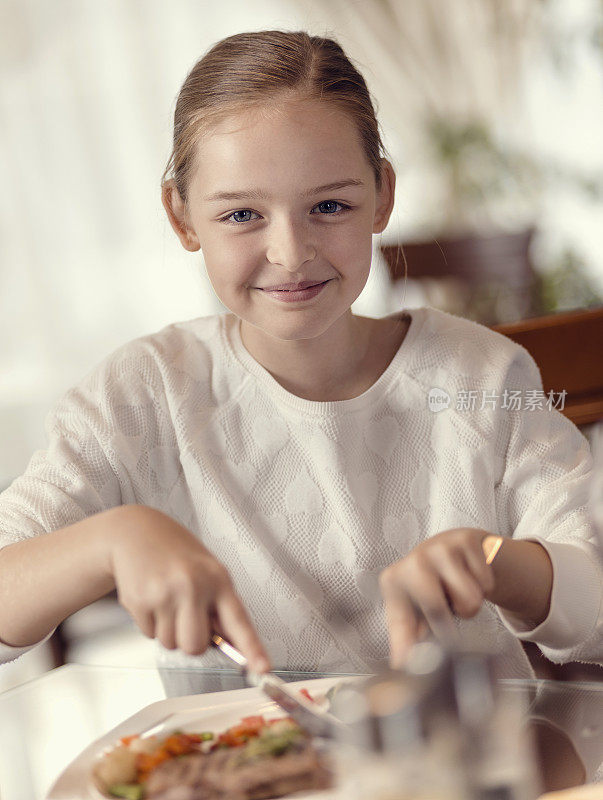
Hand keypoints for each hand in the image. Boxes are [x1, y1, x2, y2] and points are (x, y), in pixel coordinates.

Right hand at [106, 505, 269, 671]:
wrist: (137, 532)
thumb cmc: (177, 553)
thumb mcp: (208, 570)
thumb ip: (218, 605)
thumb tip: (226, 644)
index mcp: (218, 579)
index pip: (239, 620)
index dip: (252, 648)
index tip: (262, 669)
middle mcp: (193, 586)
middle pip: (195, 646)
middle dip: (190, 641)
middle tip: (186, 618)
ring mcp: (164, 594)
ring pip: (171, 644)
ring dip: (169, 630)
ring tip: (167, 600)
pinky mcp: (139, 601)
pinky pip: (149, 635)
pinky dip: (151, 624)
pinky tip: (152, 598)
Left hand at [379, 528, 495, 665]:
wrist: (451, 548)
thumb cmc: (429, 584)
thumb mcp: (412, 608)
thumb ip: (406, 639)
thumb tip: (402, 665)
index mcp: (394, 579)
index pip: (404, 620)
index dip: (419, 642)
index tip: (437, 650)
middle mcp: (414, 560)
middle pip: (437, 607)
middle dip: (450, 618)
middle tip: (453, 611)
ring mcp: (440, 547)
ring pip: (470, 598)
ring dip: (471, 603)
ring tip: (459, 591)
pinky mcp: (466, 540)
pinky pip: (486, 582)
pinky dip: (484, 586)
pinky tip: (471, 576)